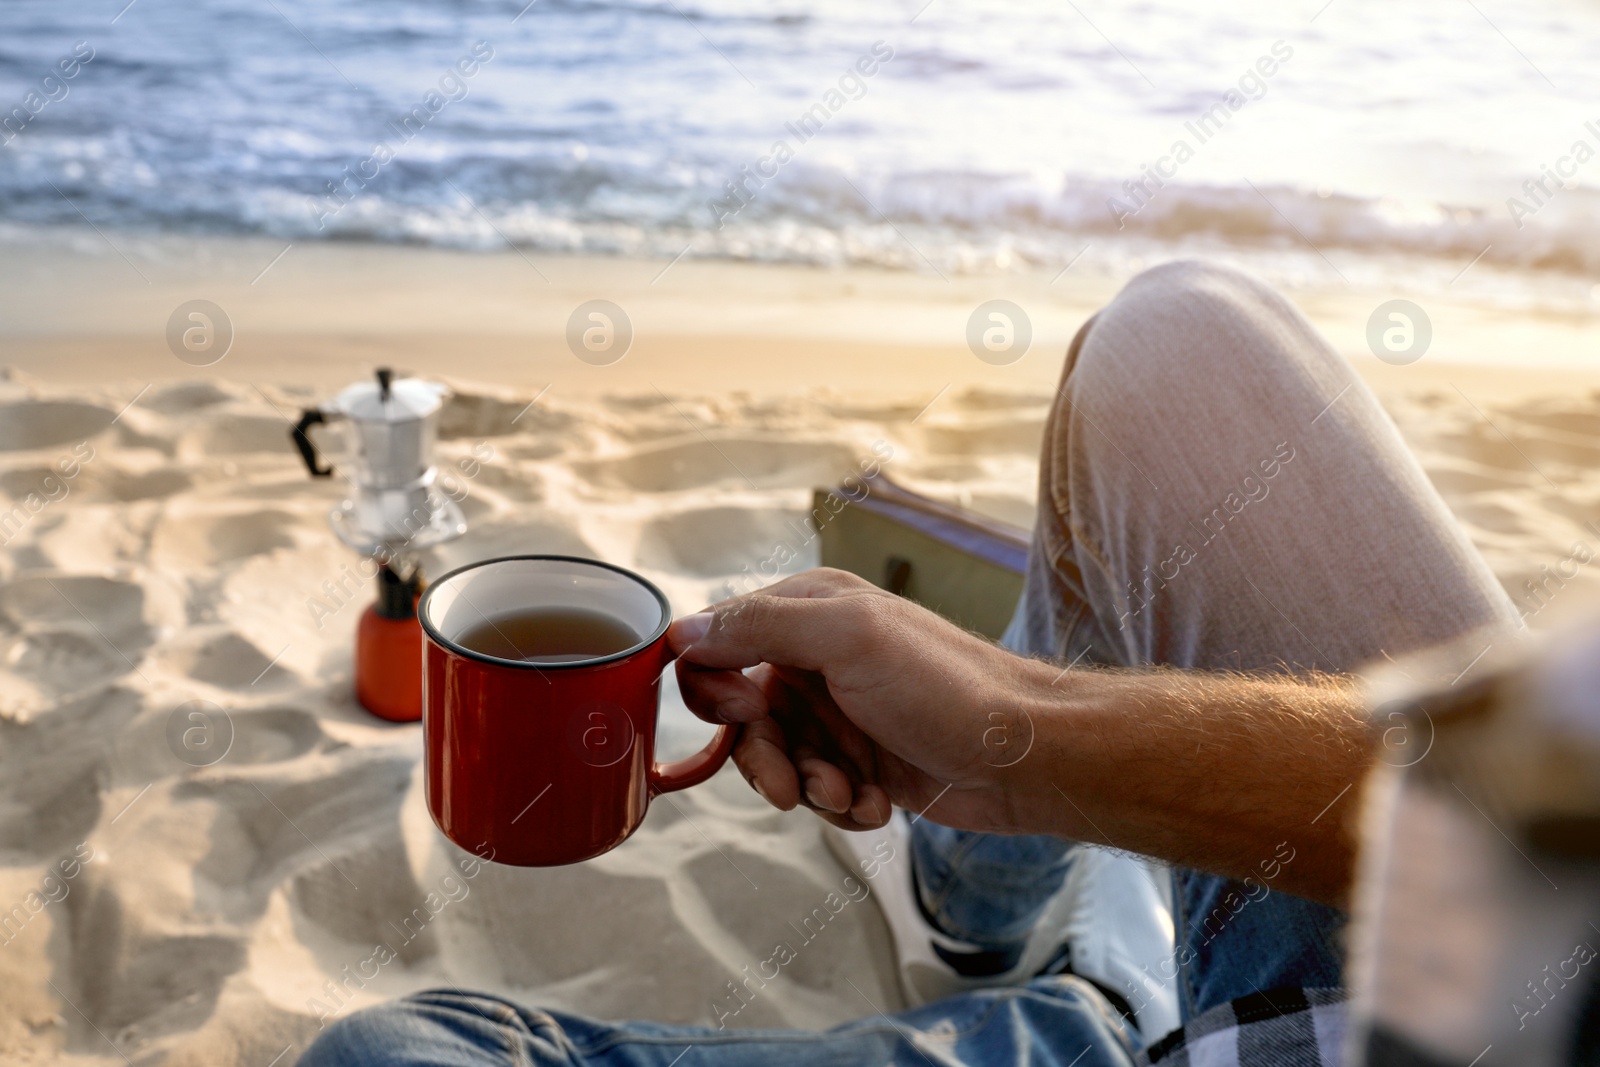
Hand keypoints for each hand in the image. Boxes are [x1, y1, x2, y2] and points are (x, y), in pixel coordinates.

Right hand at [668, 568, 1039, 833]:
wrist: (1024, 758)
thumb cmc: (947, 688)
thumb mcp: (848, 639)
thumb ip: (760, 627)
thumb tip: (680, 631)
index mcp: (809, 611)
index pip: (718, 644)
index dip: (717, 692)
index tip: (748, 719)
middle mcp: (817, 658)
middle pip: (741, 718)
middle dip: (766, 759)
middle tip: (795, 786)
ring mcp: (839, 712)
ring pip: (778, 762)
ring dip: (810, 788)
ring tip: (853, 794)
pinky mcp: (861, 761)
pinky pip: (817, 792)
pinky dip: (842, 805)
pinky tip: (879, 803)